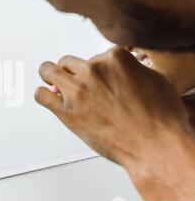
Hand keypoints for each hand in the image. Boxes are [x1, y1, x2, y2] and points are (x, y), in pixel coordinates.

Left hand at [35, 46, 194, 167]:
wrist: (155, 146)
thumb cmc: (160, 119)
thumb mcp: (155, 80)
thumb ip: (132, 70)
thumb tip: (122, 70)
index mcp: (115, 58)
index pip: (96, 55)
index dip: (97, 68)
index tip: (98, 77)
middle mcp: (94, 70)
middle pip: (69, 62)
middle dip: (72, 72)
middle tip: (75, 83)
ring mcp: (78, 89)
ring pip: (49, 71)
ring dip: (50, 76)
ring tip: (52, 83)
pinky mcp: (66, 110)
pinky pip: (41, 95)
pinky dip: (43, 95)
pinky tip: (48, 98)